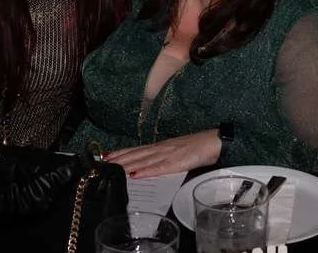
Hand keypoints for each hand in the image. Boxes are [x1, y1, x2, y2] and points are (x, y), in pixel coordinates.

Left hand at [104, 130, 220, 177]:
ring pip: (143, 160)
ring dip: (126, 164)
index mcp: (161, 146)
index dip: (122, 152)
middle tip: (102, 162)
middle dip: (119, 159)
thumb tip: (150, 166)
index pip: (137, 149)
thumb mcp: (178, 152)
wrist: (215, 141)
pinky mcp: (176, 163)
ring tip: (112, 168)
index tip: (107, 156)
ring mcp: (168, 155)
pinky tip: (135, 175)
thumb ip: (164, 158)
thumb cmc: (198, 147)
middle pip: (136, 154)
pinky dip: (145, 171)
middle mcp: (161, 148)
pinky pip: (158, 168)